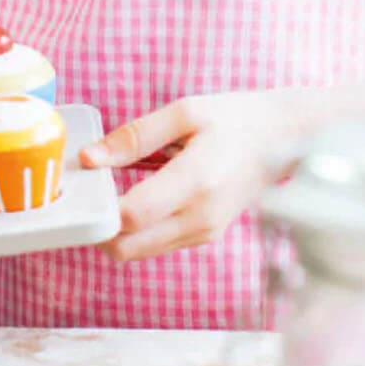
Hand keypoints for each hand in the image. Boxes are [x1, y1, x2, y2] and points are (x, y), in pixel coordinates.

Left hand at [79, 91, 297, 263]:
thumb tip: (88, 158)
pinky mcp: (205, 237)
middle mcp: (201, 218)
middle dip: (97, 227)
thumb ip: (133, 136)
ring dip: (114, 232)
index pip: (132, 215)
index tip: (81, 182)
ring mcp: (205, 233)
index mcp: (196, 181)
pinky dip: (135, 232)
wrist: (283, 139)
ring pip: (138, 253)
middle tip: (85, 195)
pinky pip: (156, 245)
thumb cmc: (232, 119)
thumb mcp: (183, 112)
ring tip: (105, 194)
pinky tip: (129, 200)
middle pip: (128, 247)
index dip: (98, 205)